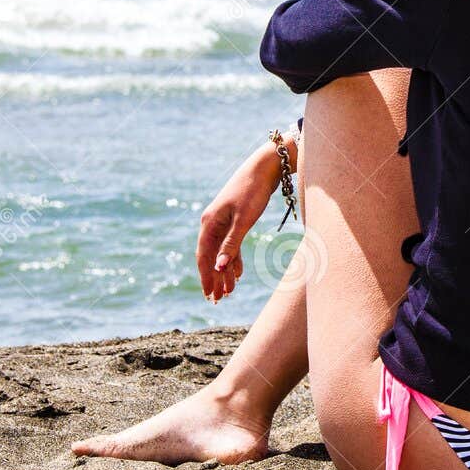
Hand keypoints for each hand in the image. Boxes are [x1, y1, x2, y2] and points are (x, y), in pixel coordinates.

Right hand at [196, 142, 281, 302]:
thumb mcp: (244, 220)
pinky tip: (238, 273)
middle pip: (211, 256)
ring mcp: (223, 220)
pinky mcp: (234, 218)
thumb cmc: (253, 192)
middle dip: (214, 278)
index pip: (204, 256)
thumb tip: (219, 268)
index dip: (206, 276)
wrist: (265, 168)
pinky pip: (231, 244)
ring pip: (221, 252)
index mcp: (210, 222)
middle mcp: (212, 222)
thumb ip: (232, 244)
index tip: (209, 295)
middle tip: (216, 301)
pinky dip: (234, 259)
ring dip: (224, 271)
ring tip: (228, 292)